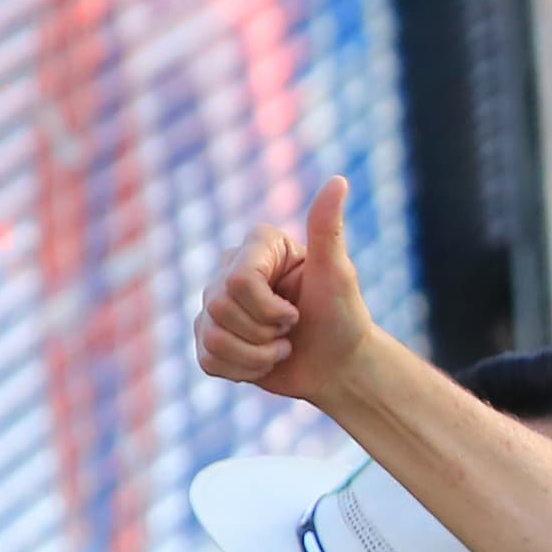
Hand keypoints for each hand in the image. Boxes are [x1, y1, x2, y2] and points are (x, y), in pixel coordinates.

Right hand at [193, 176, 377, 407]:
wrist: (338, 363)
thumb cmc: (343, 315)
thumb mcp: (338, 273)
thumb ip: (328, 228)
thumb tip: (338, 180)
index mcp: (258, 246)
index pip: (237, 281)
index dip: (269, 309)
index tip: (297, 311)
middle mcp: (229, 269)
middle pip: (219, 307)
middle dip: (264, 332)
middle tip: (291, 329)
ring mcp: (214, 305)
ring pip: (213, 337)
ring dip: (257, 355)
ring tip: (281, 347)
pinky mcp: (209, 338)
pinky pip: (208, 360)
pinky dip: (244, 371)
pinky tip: (264, 362)